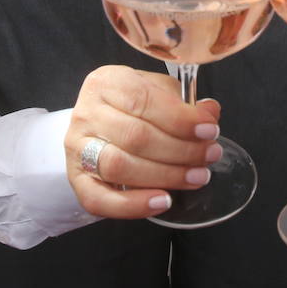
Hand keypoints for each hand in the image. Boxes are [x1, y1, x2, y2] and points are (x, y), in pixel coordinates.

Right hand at [66, 65, 221, 218]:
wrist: (97, 126)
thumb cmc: (133, 106)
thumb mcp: (159, 92)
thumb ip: (184, 103)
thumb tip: (210, 114)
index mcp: (108, 82)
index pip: (143, 99)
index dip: (180, 119)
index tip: (210, 130)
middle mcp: (87, 113)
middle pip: (135, 136)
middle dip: (181, 150)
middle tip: (210, 156)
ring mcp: (77, 148)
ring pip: (119, 166)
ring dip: (165, 176)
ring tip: (197, 177)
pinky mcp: (76, 180)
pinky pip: (99, 199)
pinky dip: (133, 204)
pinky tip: (163, 200)